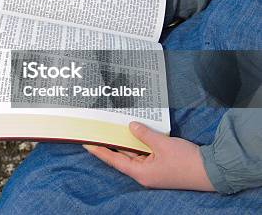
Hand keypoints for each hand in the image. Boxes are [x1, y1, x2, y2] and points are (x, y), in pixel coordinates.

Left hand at [83, 122, 214, 191]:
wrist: (213, 171)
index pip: (114, 160)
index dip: (99, 151)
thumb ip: (144, 134)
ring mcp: (153, 170)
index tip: (86, 143)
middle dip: (111, 143)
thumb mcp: (163, 144)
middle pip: (122, 157)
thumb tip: (131, 126)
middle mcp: (144, 174)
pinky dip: (139, 143)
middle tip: (98, 131)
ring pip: (134, 154)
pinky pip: (145, 153)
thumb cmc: (187, 161)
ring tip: (112, 128)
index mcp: (141, 173)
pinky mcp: (161, 166)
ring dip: (126, 142)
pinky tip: (133, 132)